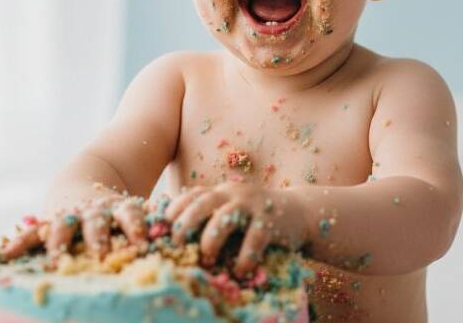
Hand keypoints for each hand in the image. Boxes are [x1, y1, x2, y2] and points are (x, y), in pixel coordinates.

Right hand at [1, 194, 147, 262]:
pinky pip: (31, 234)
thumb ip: (160, 223)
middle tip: (102, 251)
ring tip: (57, 257)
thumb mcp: (140, 211)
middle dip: (98, 236)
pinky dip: (20, 244)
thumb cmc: (120, 210)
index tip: (141, 238)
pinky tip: (6, 256)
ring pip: (63, 228)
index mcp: (121, 209)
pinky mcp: (48, 224)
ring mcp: (68, 218)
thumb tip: (197, 241)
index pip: (130, 213)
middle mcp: (94, 213)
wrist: (83, 183)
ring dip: (60, 242)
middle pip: (97, 222)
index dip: (135, 224)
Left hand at [165, 183, 306, 277]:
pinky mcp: (270, 221)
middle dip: (185, 223)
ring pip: (225, 218)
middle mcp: (234, 194)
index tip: (163, 227)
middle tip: (176, 243)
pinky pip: (254, 240)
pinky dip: (244, 258)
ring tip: (208, 259)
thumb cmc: (256, 217)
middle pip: (203, 203)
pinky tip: (240, 271)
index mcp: (221, 191)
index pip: (192, 195)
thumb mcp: (232, 208)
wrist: (299, 212)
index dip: (175, 209)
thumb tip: (174, 233)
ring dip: (211, 240)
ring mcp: (253, 205)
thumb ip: (210, 214)